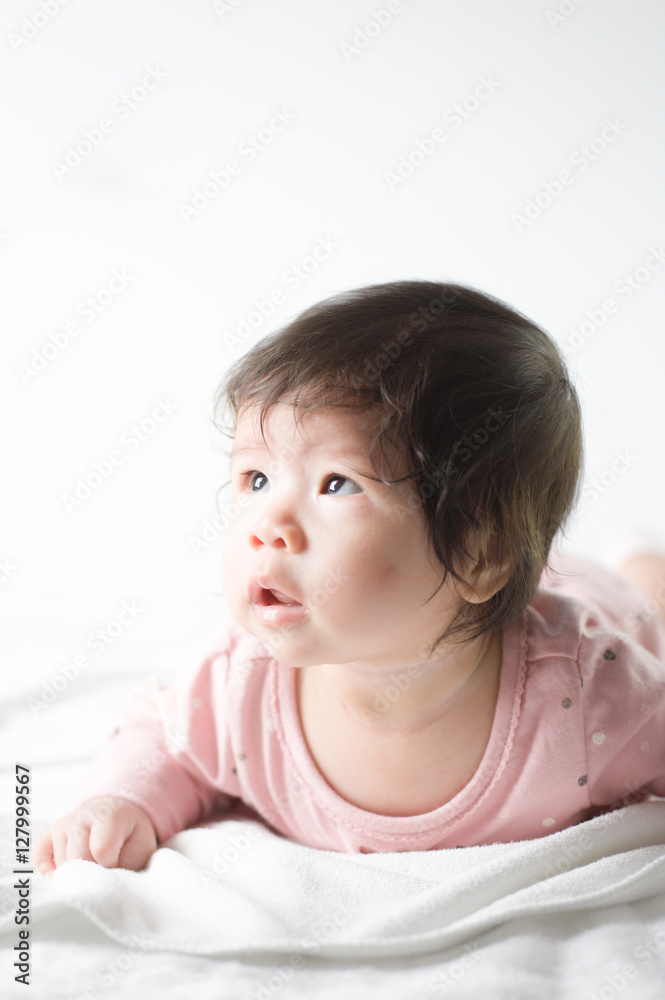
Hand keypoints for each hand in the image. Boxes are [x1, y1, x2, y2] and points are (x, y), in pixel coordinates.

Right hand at [32, 796, 157, 875]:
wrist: (117, 814)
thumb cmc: (130, 837)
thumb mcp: (141, 849)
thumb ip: (126, 866)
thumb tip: (103, 888)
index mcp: (108, 815)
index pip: (100, 850)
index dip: (110, 866)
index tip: (117, 868)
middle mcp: (81, 816)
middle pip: (76, 859)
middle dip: (90, 874)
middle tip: (102, 874)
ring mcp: (62, 825)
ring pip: (60, 864)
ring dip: (75, 874)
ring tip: (90, 869)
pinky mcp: (48, 835)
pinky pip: (38, 857)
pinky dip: (48, 870)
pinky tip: (63, 873)